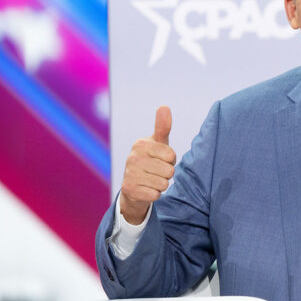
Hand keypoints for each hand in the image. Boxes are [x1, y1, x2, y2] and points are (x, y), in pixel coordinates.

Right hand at [120, 106, 175, 223]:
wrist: (134, 186)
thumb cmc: (151, 159)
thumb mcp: (158, 143)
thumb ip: (163, 126)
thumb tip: (164, 106)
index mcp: (141, 144)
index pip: (171, 155)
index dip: (170, 160)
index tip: (161, 159)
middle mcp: (132, 157)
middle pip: (169, 170)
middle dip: (167, 173)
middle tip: (156, 171)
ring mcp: (129, 174)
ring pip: (163, 183)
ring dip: (161, 184)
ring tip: (151, 180)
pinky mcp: (129, 190)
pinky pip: (156, 194)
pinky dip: (155, 194)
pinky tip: (146, 189)